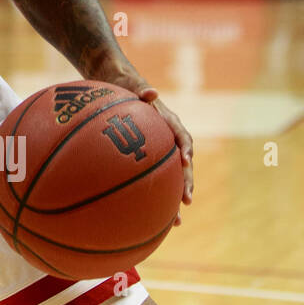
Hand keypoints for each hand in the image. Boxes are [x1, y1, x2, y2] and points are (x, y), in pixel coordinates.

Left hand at [103, 67, 194, 217]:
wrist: (117, 85)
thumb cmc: (123, 84)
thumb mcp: (130, 83)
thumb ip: (141, 89)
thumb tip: (152, 92)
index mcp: (166, 119)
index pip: (181, 134)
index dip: (185, 147)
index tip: (185, 160)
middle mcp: (166, 137)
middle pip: (181, 163)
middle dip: (185, 183)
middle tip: (186, 201)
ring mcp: (159, 149)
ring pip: (171, 176)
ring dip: (174, 197)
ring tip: (176, 221)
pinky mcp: (148, 158)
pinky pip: (155, 179)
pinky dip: (157, 197)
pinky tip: (150, 218)